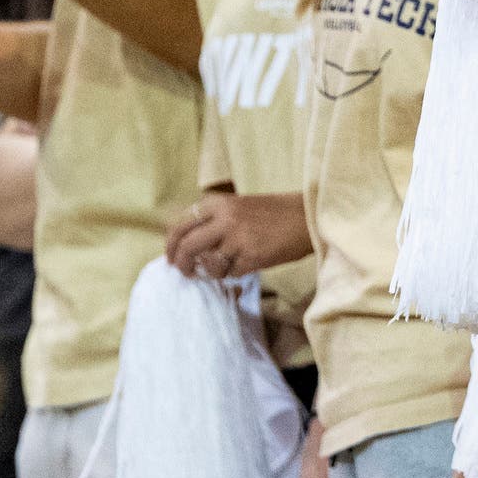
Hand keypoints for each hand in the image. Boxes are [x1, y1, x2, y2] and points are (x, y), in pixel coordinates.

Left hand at [165, 187, 308, 278]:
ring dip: (211, 271)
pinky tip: (245, 264)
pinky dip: (234, 273)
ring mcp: (238, 238)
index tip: (170, 257)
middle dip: (181, 263)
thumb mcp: (238, 206)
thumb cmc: (273, 212)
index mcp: (219, 203)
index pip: (181, 225)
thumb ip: (214, 220)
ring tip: (222, 267)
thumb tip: (187, 244)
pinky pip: (231, 273)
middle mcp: (225, 219)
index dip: (171, 244)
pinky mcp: (252, 256)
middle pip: (188, 246)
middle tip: (183, 272)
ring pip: (208, 264)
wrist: (306, 217)